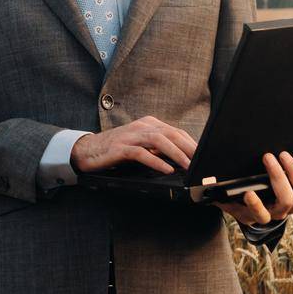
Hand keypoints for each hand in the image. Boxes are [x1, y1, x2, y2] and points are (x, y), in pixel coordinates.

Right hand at [70, 115, 196, 175]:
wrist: (88, 150)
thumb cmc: (116, 150)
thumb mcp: (141, 146)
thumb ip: (158, 148)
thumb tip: (182, 158)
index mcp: (148, 124)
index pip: (176, 131)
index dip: (191, 143)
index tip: (204, 155)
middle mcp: (141, 126)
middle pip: (170, 133)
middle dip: (188, 147)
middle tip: (202, 160)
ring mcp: (130, 136)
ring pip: (158, 140)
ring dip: (175, 153)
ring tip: (188, 165)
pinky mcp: (120, 148)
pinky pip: (141, 153)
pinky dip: (155, 161)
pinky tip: (166, 169)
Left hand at [214, 151, 292, 225]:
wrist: (227, 193)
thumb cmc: (254, 174)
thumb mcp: (272, 164)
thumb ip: (286, 155)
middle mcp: (291, 205)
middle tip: (282, 154)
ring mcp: (274, 213)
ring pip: (286, 201)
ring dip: (278, 178)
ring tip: (267, 160)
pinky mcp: (254, 217)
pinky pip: (260, 214)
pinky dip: (255, 202)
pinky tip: (249, 191)